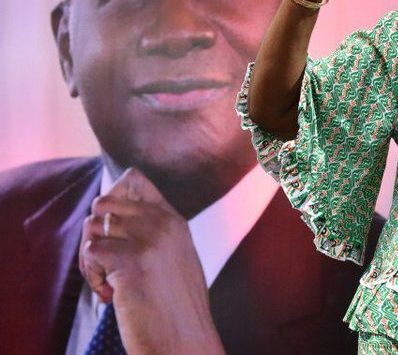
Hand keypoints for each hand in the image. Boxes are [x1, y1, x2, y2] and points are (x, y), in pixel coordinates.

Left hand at [79, 169, 224, 354]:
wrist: (185, 340)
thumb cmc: (175, 306)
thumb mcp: (174, 257)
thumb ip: (153, 231)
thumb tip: (109, 216)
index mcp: (174, 219)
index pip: (134, 179)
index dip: (113, 197)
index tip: (113, 230)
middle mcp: (163, 223)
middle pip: (104, 203)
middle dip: (96, 233)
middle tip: (106, 263)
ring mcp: (149, 240)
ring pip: (92, 227)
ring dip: (92, 258)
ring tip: (109, 283)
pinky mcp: (132, 261)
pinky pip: (91, 251)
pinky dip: (93, 275)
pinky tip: (110, 294)